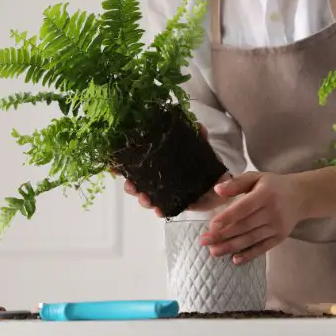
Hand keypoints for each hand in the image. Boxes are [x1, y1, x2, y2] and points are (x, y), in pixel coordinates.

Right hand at [111, 124, 229, 216]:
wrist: (222, 187)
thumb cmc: (206, 167)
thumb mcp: (202, 150)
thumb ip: (200, 138)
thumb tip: (198, 125)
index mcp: (159, 165)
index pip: (136, 165)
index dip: (122, 165)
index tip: (112, 166)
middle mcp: (158, 180)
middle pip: (135, 184)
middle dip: (130, 186)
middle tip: (131, 186)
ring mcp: (165, 194)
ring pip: (146, 198)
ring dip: (142, 199)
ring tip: (146, 199)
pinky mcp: (175, 205)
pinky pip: (164, 210)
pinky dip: (160, 211)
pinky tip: (160, 211)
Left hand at [200, 171, 306, 264]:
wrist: (301, 196)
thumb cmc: (273, 186)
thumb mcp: (256, 177)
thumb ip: (236, 183)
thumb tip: (217, 190)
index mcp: (265, 194)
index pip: (244, 208)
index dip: (227, 217)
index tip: (211, 225)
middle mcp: (272, 211)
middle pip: (245, 226)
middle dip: (223, 235)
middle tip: (205, 241)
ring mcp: (277, 226)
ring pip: (251, 238)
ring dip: (231, 247)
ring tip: (214, 251)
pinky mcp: (280, 237)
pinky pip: (263, 248)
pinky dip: (249, 255)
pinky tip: (235, 260)